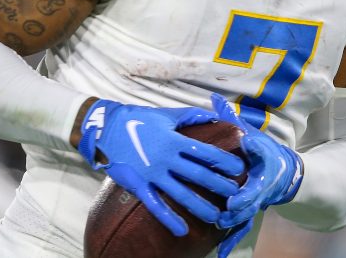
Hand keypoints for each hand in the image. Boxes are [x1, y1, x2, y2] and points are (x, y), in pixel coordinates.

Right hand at [77, 99, 244, 235]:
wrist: (106, 129)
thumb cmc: (138, 120)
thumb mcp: (165, 115)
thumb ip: (190, 117)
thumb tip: (213, 117)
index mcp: (174, 140)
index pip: (205, 152)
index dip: (223, 161)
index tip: (239, 169)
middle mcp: (166, 158)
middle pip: (198, 175)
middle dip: (219, 185)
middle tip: (235, 195)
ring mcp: (153, 173)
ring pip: (181, 193)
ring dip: (200, 206)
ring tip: (217, 217)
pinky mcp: (139, 185)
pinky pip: (156, 205)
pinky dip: (169, 218)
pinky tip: (182, 230)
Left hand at [210, 93, 302, 257]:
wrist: (285, 174)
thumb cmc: (265, 153)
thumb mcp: (252, 134)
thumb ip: (232, 120)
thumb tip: (214, 99)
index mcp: (263, 170)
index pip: (257, 175)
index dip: (248, 180)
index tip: (237, 186)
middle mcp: (260, 189)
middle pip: (251, 200)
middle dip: (239, 206)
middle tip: (226, 212)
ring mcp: (256, 203)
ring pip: (246, 217)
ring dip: (235, 225)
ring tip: (221, 231)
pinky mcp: (249, 213)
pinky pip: (241, 230)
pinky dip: (232, 242)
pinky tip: (221, 254)